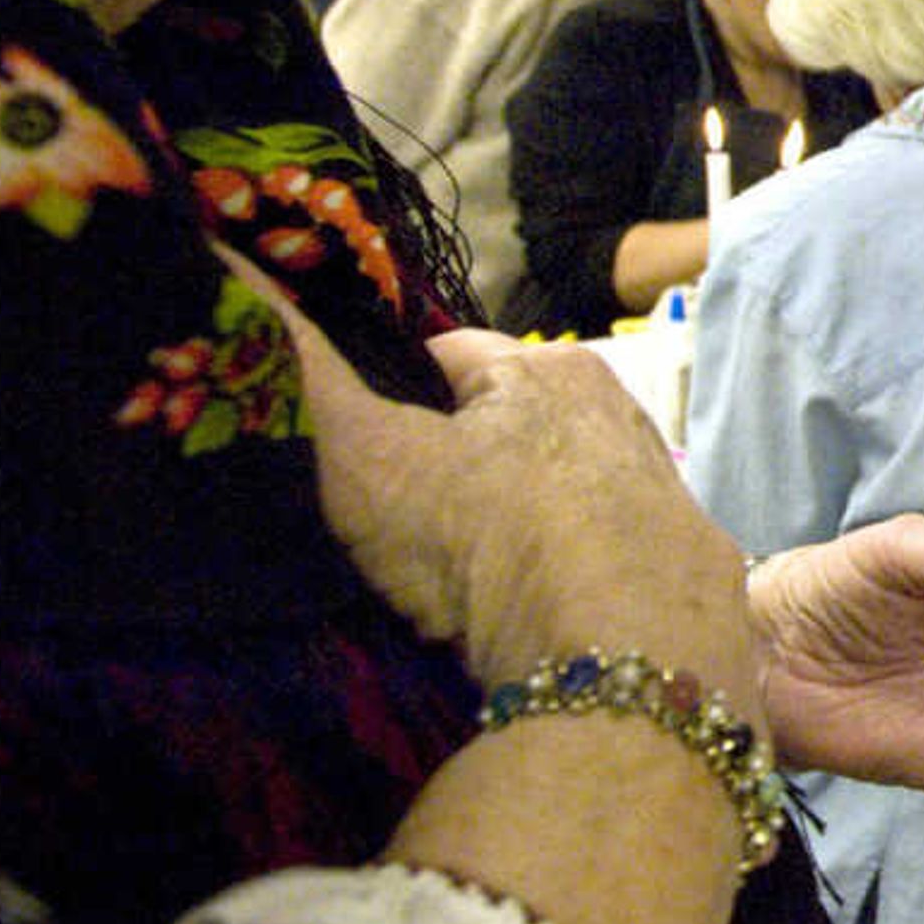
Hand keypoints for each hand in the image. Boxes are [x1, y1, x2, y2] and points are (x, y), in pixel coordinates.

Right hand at [251, 253, 753, 693]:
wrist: (621, 659)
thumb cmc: (486, 540)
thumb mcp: (367, 456)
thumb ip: (302, 370)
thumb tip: (231, 264)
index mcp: (549, 369)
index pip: (447, 359)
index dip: (393, 401)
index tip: (363, 454)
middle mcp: (623, 416)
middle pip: (512, 429)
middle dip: (462, 471)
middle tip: (411, 535)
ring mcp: (667, 498)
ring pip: (565, 496)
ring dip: (521, 530)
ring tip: (472, 590)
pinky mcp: (692, 576)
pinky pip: (614, 568)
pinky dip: (578, 587)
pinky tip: (542, 622)